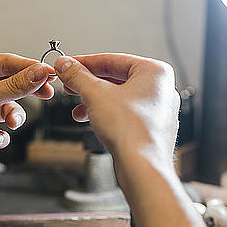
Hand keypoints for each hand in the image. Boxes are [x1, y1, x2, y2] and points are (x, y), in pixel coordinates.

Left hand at [0, 54, 54, 179]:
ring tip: (11, 124)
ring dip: (11, 118)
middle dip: (24, 93)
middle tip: (45, 94)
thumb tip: (38, 73)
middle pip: (8, 86)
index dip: (28, 68)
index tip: (49, 74)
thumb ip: (13, 87)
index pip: (5, 63)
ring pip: (4, 110)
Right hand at [54, 53, 178, 173]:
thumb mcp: (95, 94)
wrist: (142, 167)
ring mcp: (157, 110)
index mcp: (155, 72)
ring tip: (76, 107)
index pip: (112, 59)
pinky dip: (106, 114)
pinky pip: (125, 113)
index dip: (84, 62)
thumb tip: (65, 65)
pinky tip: (89, 120)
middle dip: (88, 83)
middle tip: (69, 84)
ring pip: (119, 97)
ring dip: (94, 100)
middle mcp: (160, 89)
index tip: (67, 65)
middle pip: (116, 78)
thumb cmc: (132, 131)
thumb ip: (78, 76)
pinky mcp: (151, 128)